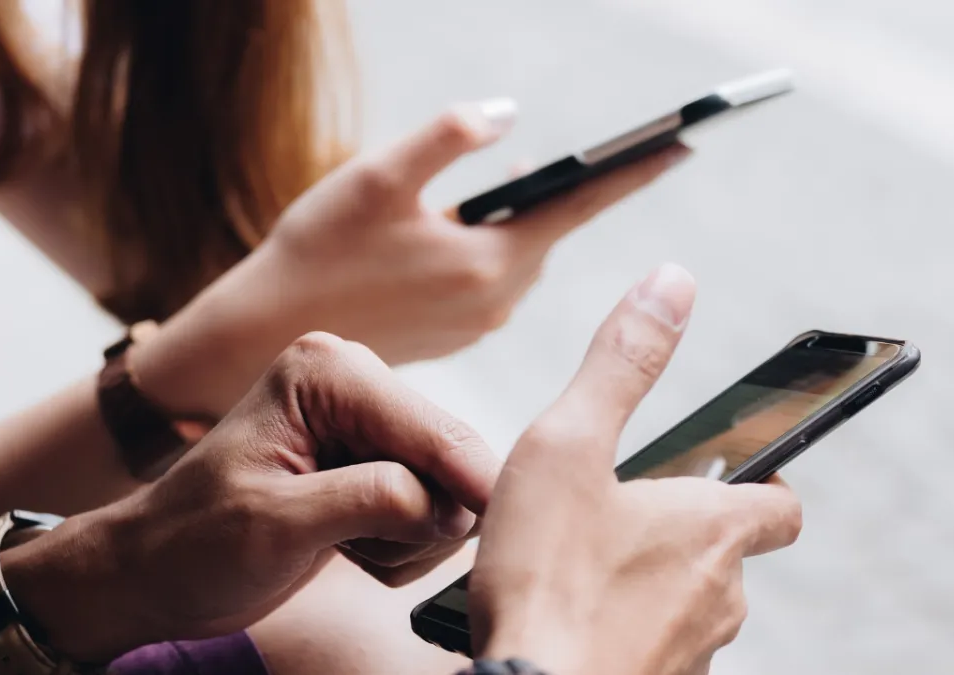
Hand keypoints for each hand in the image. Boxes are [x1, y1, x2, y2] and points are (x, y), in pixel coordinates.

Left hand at [1, 333, 500, 662]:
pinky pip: (431, 511)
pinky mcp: (374, 464)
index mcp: (326, 372)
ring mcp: (367, 426)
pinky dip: (401, 545)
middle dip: (419, 518)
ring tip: (340, 547)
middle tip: (357, 550)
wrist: (158, 573)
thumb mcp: (275, 523)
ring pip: (447, 491)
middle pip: (448, 457)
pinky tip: (347, 547)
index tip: (493, 523)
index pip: (427, 428)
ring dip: (408, 539)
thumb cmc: (192, 542)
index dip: (466, 479)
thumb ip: (370, 502)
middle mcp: (354, 385)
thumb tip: (451, 506)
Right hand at [136, 99, 690, 416]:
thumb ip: (448, 138)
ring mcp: (476, 322)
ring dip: (519, 217)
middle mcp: (493, 300)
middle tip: (599, 152)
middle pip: (549, 230)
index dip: (631, 171)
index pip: (577, 207)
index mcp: (487, 262)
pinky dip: (492, 245)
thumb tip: (508, 115)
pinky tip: (466, 226)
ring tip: (518, 181)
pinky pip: (493, 277)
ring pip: (519, 254)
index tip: (683, 143)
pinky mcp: (456, 332)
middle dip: (565, 190)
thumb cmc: (318, 250)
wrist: (270, 333)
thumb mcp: (379, 177)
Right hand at [470, 264, 802, 674]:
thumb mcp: (568, 446)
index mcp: (711, 529)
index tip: (736, 471)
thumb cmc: (546, 580)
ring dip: (650, 585)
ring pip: (689, 608)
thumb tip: (672, 283)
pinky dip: (625, 632)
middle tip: (616, 516)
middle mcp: (720, 597)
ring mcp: (693, 655)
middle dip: (682, 533)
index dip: (763, 481)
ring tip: (580, 570)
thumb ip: (620, 363)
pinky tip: (570, 621)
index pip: (780, 502)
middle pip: (727, 554)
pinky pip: (653, 653)